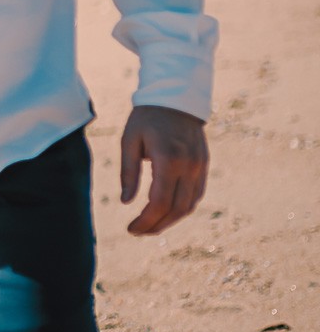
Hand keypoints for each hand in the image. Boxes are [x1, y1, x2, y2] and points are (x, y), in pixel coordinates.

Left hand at [120, 104, 209, 235]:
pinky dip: (182, 208)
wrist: (176, 99)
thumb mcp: (129, 141)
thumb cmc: (146, 119)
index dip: (146, 220)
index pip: (159, 201)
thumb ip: (128, 172)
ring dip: (170, 220)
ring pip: (189, 205)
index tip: (131, 229)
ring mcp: (200, 167)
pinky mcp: (204, 166)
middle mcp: (189, 166)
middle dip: (157, 225)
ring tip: (151, 227)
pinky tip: (167, 213)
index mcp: (168, 159)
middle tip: (138, 232)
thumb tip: (126, 203)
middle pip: (176, 209)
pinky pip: (196, 195)